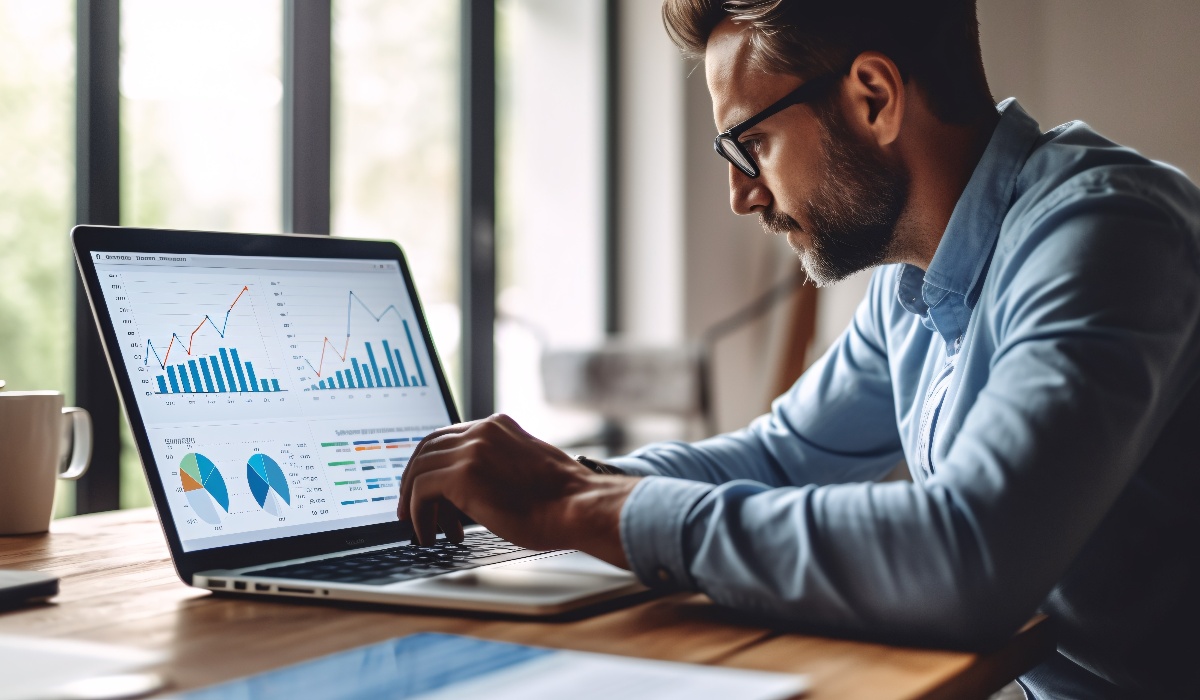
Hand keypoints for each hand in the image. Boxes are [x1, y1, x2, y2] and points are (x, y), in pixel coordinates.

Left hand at [396, 414, 636, 567]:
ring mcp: (472, 449)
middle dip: (413, 481)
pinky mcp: (463, 475)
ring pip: (419, 469)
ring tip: (421, 528)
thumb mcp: (526, 469)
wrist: (579, 508)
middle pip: (426, 448)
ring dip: (414, 502)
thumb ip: (498, 467)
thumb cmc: (563, 501)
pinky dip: (417, 514)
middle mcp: (482, 431)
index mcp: (498, 426)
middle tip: (411, 510)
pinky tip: (428, 533)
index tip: (426, 489)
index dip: (431, 464)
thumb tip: (472, 491)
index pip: (447, 437)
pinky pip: (421, 491)